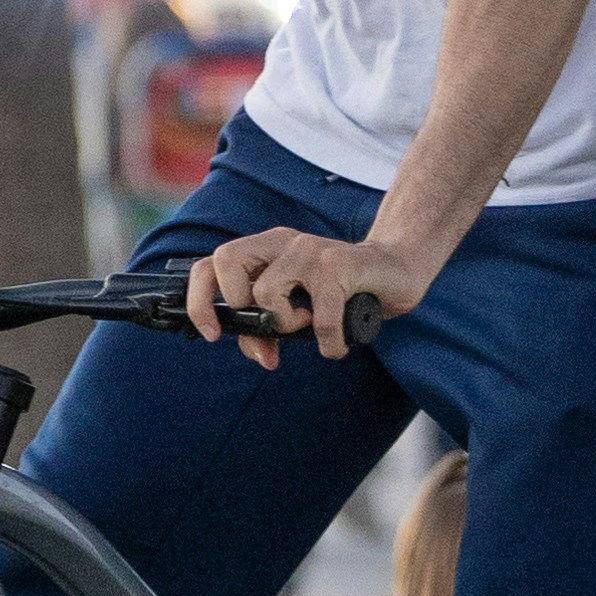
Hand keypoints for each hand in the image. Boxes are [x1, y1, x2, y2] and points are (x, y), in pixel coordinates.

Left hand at [187, 221, 423, 368]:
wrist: (396, 270)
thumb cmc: (341, 291)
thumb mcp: (297, 308)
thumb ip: (269, 325)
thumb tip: (258, 352)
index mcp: (265, 250)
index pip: (210, 264)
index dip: (199, 300)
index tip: (212, 334)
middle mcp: (282, 243)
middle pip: (225, 259)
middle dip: (236, 304)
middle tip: (265, 327)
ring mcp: (309, 250)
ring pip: (266, 291)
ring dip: (285, 324)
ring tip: (309, 328)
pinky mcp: (338, 265)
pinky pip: (319, 317)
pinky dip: (327, 343)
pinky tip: (336, 346)